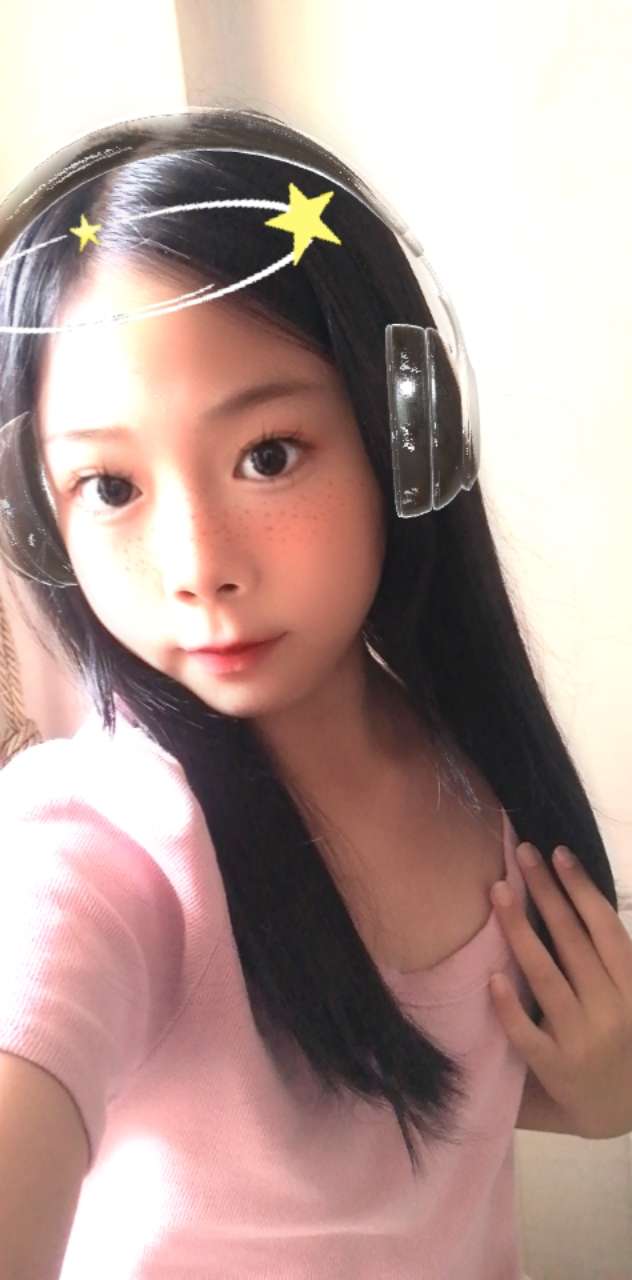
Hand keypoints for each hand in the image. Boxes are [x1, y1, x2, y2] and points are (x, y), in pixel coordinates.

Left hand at [488, 841, 631, 1139]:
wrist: (622, 1112)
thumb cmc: (621, 1039)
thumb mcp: (629, 995)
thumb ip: (608, 958)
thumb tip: (572, 896)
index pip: (605, 928)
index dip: (582, 889)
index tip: (558, 853)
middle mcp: (611, 1009)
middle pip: (573, 941)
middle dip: (546, 893)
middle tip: (522, 854)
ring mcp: (582, 1039)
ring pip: (546, 977)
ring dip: (520, 931)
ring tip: (499, 891)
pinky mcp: (555, 1068)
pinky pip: (527, 1034)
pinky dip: (510, 1006)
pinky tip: (493, 978)